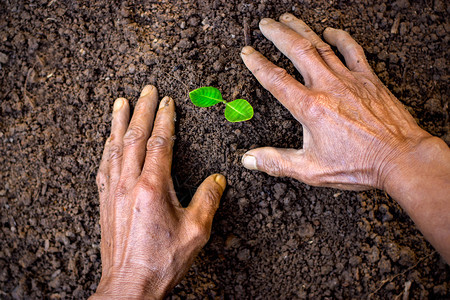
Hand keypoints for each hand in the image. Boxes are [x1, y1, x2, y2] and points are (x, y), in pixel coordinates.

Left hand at [91, 86, 225, 298]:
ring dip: (118, 123)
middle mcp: (129, 184)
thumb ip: (208, 200)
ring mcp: (113, 192)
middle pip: (134, 138)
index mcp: (152, 187)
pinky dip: (107, 148)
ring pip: (115, 148)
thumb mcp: (196, 231)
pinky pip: (104, 166)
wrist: (129, 285)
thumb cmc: (162, 261)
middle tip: (145, 90)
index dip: (164, 119)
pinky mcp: (104, 203)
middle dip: (141, 110)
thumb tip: (217, 179)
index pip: (159, 143)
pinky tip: (107, 141)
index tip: (167, 102)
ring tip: (120, 103)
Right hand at [240, 13, 431, 190]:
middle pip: (297, 51)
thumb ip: (277, 162)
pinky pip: (352, 50)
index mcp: (310, 108)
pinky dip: (340, 38)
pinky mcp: (368, 79)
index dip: (257, 63)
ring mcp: (349, 79)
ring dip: (302, 29)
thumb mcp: (311, 170)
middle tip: (266, 23)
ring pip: (321, 46)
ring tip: (288, 19)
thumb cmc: (358, 165)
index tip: (247, 52)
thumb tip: (248, 159)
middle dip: (278, 34)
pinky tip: (330, 31)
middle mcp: (327, 87)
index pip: (276, 79)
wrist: (400, 158)